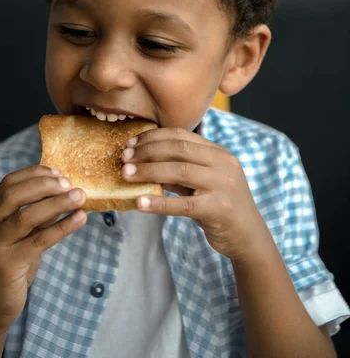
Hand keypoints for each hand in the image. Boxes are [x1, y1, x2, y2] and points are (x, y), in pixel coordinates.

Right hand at [0, 165, 86, 329]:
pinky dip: (63, 226)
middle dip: (45, 185)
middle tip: (70, 184)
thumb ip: (36, 214)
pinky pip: (40, 239)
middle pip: (14, 194)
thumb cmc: (10, 266)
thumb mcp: (20, 236)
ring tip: (80, 197)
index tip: (59, 172)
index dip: (35, 174)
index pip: (8, 183)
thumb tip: (65, 190)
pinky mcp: (6, 264)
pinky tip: (80, 218)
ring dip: (58, 203)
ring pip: (27, 215)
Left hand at [121, 128, 270, 262]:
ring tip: (126, 175)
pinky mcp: (218, 209)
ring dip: (148, 171)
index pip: (181, 135)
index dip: (153, 137)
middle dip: (147, 151)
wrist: (248, 237)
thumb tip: (142, 161)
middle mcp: (223, 164)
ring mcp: (222, 185)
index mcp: (218, 153)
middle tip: (123, 158)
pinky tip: (140, 203)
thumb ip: (178, 170)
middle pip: (178, 148)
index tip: (131, 143)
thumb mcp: (202, 182)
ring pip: (179, 171)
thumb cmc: (219, 206)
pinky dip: (159, 202)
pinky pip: (183, 204)